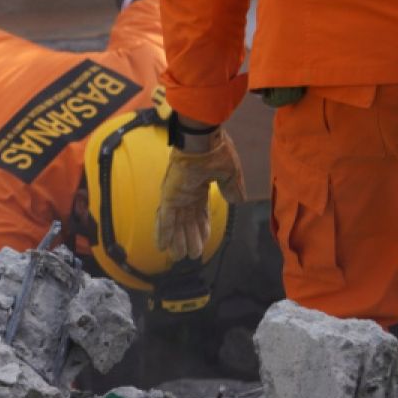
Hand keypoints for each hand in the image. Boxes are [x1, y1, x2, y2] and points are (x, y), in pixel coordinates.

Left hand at [156, 130, 245, 258]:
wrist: (202, 140)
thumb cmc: (216, 152)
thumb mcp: (230, 174)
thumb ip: (232, 189)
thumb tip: (237, 202)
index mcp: (201, 187)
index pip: (200, 214)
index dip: (201, 229)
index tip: (202, 243)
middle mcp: (187, 194)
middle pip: (187, 223)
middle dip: (188, 239)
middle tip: (188, 256)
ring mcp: (176, 196)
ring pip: (176, 225)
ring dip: (176, 241)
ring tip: (176, 257)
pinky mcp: (169, 197)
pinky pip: (165, 219)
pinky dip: (163, 233)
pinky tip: (161, 246)